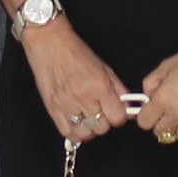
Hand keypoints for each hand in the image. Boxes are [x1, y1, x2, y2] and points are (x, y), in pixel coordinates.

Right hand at [23, 20, 131, 142]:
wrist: (49, 43)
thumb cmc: (77, 52)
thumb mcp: (104, 67)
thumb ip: (118, 89)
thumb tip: (128, 107)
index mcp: (100, 86)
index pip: (117, 117)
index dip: (119, 117)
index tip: (115, 112)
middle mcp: (84, 98)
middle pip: (102, 128)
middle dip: (104, 123)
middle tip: (100, 113)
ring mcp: (67, 105)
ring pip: (86, 134)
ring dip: (90, 130)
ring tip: (88, 120)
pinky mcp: (52, 108)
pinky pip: (67, 132)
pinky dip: (75, 133)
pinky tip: (77, 125)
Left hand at [134, 30, 177, 143]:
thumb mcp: (165, 66)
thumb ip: (151, 83)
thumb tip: (149, 96)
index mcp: (163, 99)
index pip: (144, 122)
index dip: (147, 115)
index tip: (152, 110)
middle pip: (160, 131)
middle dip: (161, 121)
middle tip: (168, 109)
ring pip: (177, 134)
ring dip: (177, 125)